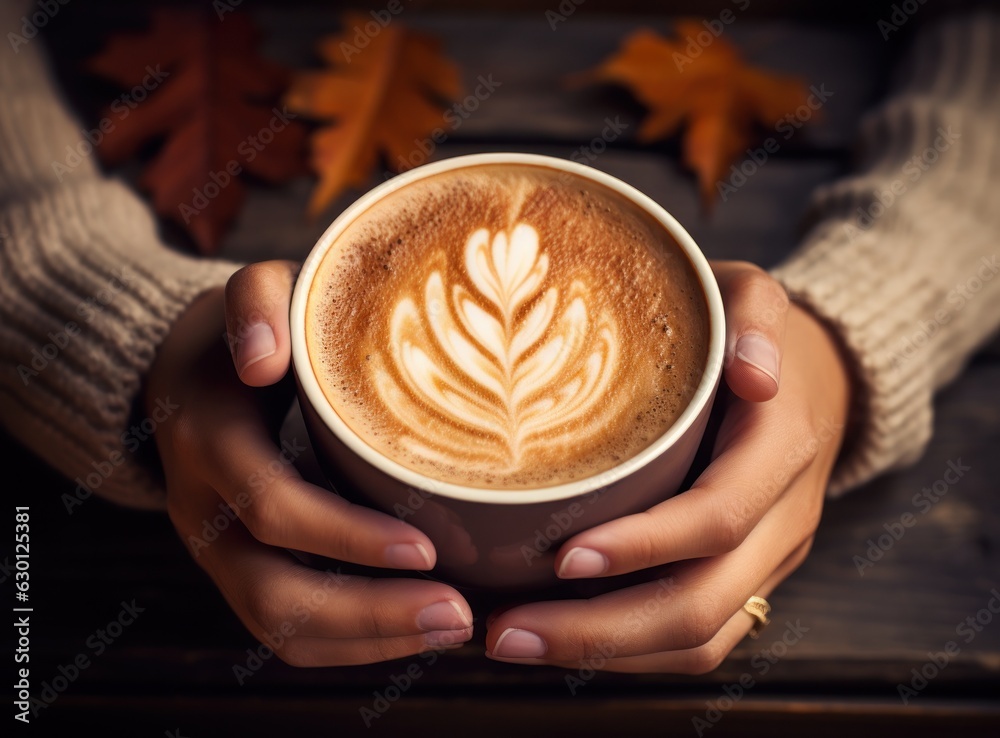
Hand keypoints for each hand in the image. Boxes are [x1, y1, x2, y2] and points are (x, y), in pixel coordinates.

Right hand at [145, 262, 472, 665]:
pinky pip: (284, 630)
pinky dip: (350, 644)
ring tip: (453, 629)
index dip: (347, 536)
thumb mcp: (253, 292)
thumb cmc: (251, 327)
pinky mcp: (240, 569)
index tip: (428, 549)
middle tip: (460, 614)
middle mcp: (203, 510)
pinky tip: (414, 631)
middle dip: (371, 615)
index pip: (273, 508)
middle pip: (275, 593)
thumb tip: (261, 359)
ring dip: (369, 641)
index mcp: (209, 442)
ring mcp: (217, 550)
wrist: (189, 368)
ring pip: (280, 628)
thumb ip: (255, 301)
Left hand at [484, 261, 849, 672]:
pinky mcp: (745, 579)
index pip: (717, 518)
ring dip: (605, 655)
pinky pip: (698, 640)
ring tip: (513, 643)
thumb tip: (754, 376)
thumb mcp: (752, 295)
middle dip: (600, 630)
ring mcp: (767, 559)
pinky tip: (558, 640)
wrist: (810, 376)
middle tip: (505, 632)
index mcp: (780, 449)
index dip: (643, 545)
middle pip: (701, 605)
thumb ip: (756, 315)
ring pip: (700, 640)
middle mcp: (781, 519)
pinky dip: (628, 653)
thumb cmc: (746, 330)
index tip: (561, 556)